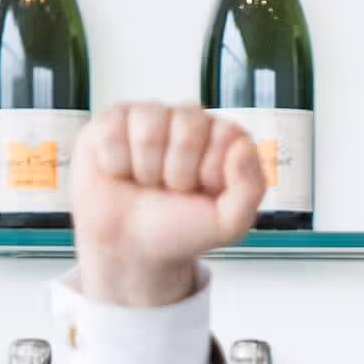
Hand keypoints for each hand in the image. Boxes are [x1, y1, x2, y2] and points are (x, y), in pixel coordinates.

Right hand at [70, 103, 264, 310]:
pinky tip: (120, 173)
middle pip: (188, 127)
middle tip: (171, 190)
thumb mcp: (228, 223)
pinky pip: (114, 132)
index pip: (227, 135)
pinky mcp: (113, 121)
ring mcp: (150, 116)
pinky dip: (116, 165)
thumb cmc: (179, 228)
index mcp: (223, 137)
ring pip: (150, 129)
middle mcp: (188, 119)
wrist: (131, 248)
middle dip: (178, 173)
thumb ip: (250, 189)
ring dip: (146, 170)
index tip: (202, 192)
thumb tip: (242, 147)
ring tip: (146, 182)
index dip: (211, 173)